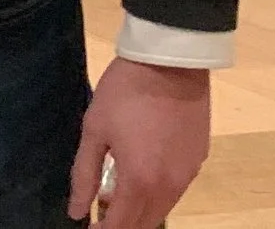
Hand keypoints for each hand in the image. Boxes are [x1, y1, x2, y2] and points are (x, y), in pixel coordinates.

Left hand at [68, 57, 210, 226]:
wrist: (171, 63)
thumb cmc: (125, 92)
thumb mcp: (95, 129)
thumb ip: (85, 174)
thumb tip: (76, 210)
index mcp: (140, 181)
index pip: (122, 226)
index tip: (89, 228)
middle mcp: (168, 187)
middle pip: (145, 223)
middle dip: (122, 225)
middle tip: (101, 211)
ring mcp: (188, 175)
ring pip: (163, 209)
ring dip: (140, 210)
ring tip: (117, 193)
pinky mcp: (199, 161)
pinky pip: (176, 190)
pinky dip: (157, 193)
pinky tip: (143, 173)